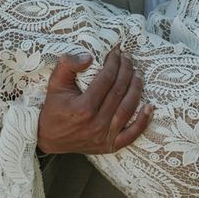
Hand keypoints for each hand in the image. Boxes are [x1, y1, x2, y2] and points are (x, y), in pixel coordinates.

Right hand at [37, 48, 152, 154]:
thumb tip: (89, 57)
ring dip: (136, 89)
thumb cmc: (53, 108)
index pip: (106, 80)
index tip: (116, 52)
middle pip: (118, 91)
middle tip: (128, 57)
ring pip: (127, 109)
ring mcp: (104, 137)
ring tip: (138, 73)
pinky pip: (132, 135)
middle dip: (126, 70)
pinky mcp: (109, 146)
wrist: (49, 137)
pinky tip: (149, 106)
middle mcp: (96, 124)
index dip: (113, 63)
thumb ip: (67, 65)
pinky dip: (143, 121)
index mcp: (83, 108)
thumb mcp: (55, 83)